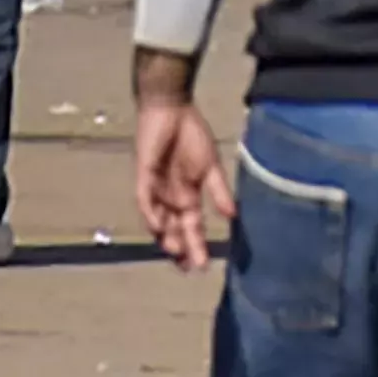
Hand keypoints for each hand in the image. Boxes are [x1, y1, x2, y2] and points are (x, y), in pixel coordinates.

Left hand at [132, 97, 232, 271]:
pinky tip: (158, 226)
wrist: (173, 109)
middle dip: (181, 249)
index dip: (196, 246)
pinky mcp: (143, 176)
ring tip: (175, 252)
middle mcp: (170, 198)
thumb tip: (233, 217)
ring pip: (158, 221)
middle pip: (174, 230)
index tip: (204, 266)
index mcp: (187, 196)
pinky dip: (151, 213)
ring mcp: (156, 189)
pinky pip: (144, 199)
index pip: (192, 227)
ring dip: (165, 237)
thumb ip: (219, 192)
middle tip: (187, 267)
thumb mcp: (211, 167)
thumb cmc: (191, 135)